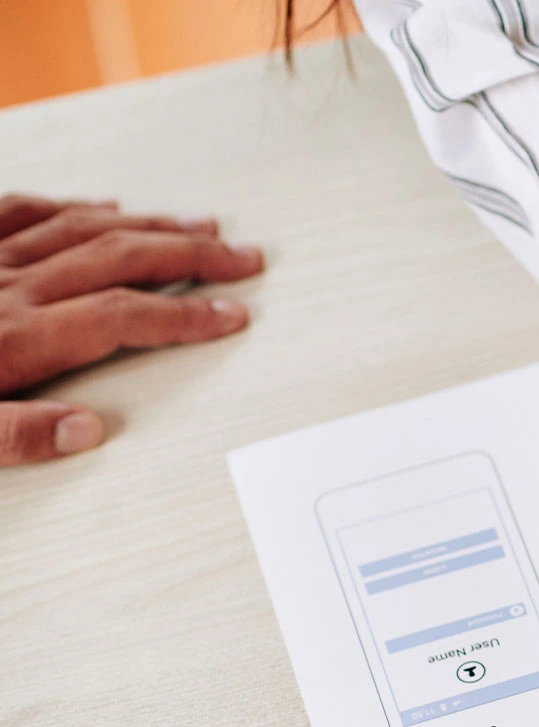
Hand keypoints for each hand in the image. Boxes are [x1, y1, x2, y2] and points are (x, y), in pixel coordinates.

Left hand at [0, 193, 264, 464]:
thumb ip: (14, 434)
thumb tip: (84, 432)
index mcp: (14, 337)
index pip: (120, 318)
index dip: (183, 315)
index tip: (230, 316)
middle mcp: (7, 286)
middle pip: (119, 258)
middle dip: (190, 256)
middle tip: (240, 257)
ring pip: (81, 227)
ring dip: (148, 226)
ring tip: (195, 226)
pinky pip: (22, 209)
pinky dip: (69, 206)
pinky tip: (100, 206)